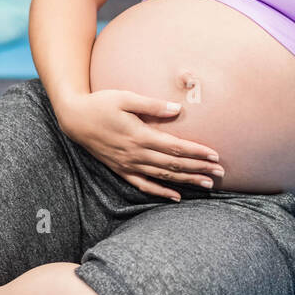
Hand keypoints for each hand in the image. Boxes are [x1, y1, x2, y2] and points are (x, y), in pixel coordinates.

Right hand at [56, 89, 224, 200]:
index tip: (215, 155)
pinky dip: (160, 192)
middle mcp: (136, 154)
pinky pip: (143, 185)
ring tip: (207, 184)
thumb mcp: (125, 98)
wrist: (74, 119)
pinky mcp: (121, 170)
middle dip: (199, 168)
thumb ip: (152, 105)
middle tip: (220, 172)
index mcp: (140, 135)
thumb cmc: (101, 104)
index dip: (197, 152)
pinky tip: (176, 196)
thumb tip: (178, 110)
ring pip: (163, 176)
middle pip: (174, 164)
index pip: (176, 147)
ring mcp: (128, 164)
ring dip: (186, 180)